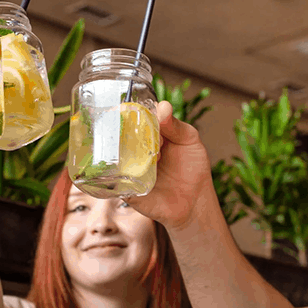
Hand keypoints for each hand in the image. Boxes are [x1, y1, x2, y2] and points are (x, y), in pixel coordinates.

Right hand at [125, 101, 215, 230]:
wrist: (194, 201)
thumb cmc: (192, 167)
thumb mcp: (189, 140)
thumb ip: (176, 125)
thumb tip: (162, 106)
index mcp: (146, 135)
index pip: (132, 119)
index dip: (133, 114)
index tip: (137, 112)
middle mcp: (132, 149)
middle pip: (119, 135)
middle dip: (130, 133)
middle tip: (151, 140)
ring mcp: (126, 168)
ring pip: (113, 156)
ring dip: (127, 153)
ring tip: (153, 157)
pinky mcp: (124, 188)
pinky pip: (112, 180)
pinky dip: (118, 174)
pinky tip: (134, 171)